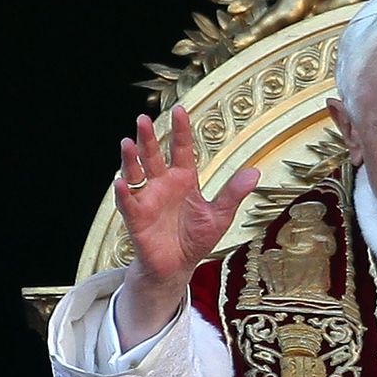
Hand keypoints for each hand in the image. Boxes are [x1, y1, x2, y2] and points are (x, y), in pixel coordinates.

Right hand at [112, 105, 259, 346]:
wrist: (178, 266)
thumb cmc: (196, 239)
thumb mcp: (220, 215)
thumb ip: (233, 193)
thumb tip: (255, 172)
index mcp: (184, 180)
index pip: (181, 149)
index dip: (181, 131)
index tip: (180, 110)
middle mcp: (162, 184)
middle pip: (153, 155)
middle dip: (148, 138)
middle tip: (143, 119)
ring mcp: (148, 199)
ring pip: (136, 173)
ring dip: (131, 159)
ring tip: (127, 142)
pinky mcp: (137, 218)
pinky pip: (128, 203)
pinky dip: (124, 193)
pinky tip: (121, 182)